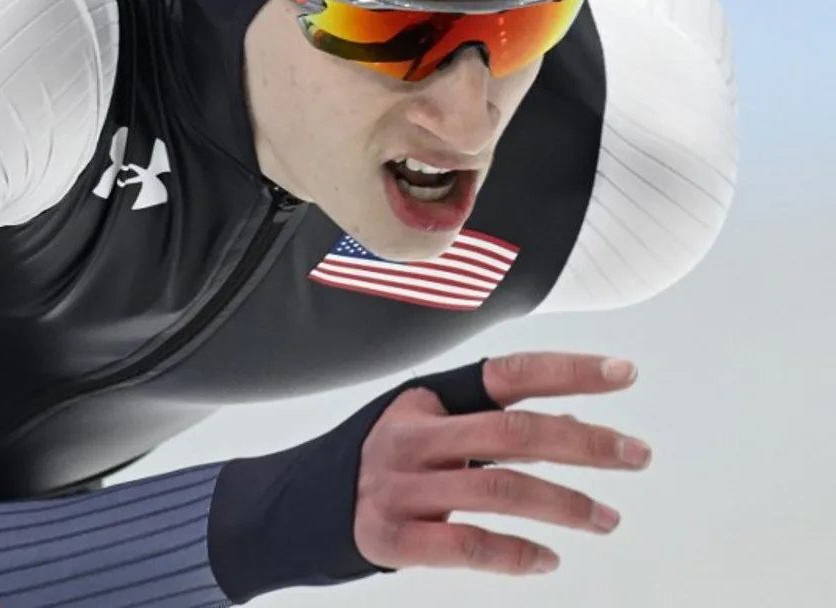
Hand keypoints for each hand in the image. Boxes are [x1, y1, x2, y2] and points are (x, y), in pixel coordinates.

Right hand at [353, 353, 648, 574]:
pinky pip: (467, 545)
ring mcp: (398, 488)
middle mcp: (411, 437)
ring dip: (566, 505)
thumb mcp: (425, 431)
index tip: (624, 372)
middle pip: (512, 433)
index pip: (504, 375)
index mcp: (424, 400)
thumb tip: (576, 425)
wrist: (293, 508)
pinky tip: (550, 559)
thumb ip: (492, 427)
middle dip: (585, 443)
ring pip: (500, 490)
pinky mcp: (389, 539)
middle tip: (638, 454)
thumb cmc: (379, 464)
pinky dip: (516, 554)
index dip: (567, 371)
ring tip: (607, 518)